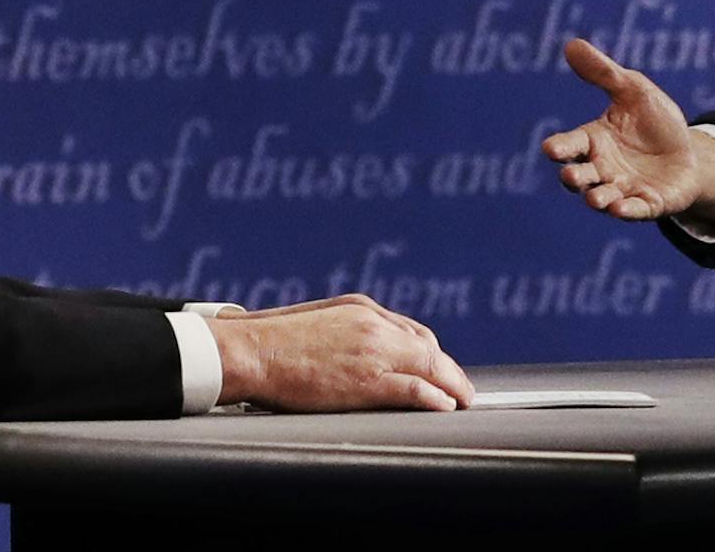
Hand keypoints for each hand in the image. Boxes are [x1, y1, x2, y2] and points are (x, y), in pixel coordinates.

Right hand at [206, 294, 473, 410]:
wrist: (251, 351)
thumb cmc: (272, 341)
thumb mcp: (318, 323)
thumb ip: (346, 332)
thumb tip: (357, 352)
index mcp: (362, 309)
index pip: (412, 331)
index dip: (431, 353)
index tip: (439, 368)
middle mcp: (374, 325)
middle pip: (427, 347)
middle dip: (448, 369)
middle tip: (461, 388)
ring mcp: (372, 351)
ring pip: (429, 366)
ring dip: (452, 384)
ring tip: (463, 400)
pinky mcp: (366, 381)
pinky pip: (414, 389)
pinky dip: (435, 397)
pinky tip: (445, 405)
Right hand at [540, 39, 714, 227]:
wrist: (689, 152)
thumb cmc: (654, 122)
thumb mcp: (633, 90)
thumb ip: (604, 73)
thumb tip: (571, 44)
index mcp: (594, 141)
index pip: (570, 144)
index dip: (559, 147)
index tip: (550, 148)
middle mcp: (602, 169)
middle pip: (581, 175)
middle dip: (574, 177)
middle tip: (570, 175)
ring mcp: (622, 189)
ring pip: (602, 197)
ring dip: (597, 199)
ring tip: (595, 199)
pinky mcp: (647, 204)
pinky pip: (634, 210)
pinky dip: (626, 211)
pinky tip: (621, 209)